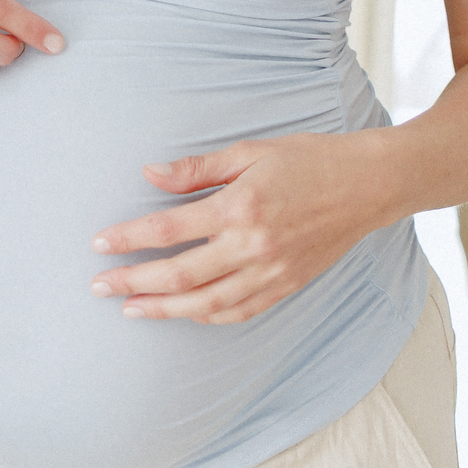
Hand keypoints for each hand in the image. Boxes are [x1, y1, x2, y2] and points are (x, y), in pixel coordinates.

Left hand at [88, 132, 389, 324]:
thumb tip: (150, 174)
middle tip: (99, 286)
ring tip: (131, 308)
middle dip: (133, 281)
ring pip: (205, 303)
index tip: (100, 245)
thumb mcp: (251, 151)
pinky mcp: (286, 287)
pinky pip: (238, 312)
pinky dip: (206, 316)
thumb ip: (197, 169)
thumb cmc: (309, 159)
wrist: (368, 185)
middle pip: (179, 274)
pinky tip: (183, 313)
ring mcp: (270, 272)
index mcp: (240, 206)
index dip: (129, 239)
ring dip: (163, 309)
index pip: (168, 229)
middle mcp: (252, 246)